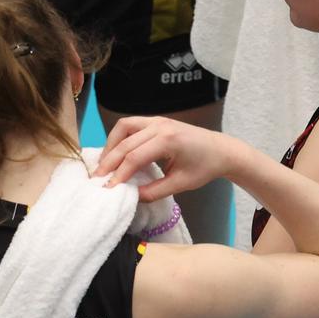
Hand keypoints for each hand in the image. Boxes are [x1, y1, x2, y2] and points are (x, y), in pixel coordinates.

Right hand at [94, 116, 241, 199]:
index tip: (108, 188)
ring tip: (104, 163)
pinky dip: (119, 137)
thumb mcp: (181, 184)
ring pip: (123, 127)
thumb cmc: (204, 167)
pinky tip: (115, 151)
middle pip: (125, 142)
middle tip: (97, 178)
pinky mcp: (156, 120)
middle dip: (109, 161)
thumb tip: (132, 197)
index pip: (134, 157)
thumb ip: (155, 191)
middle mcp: (159, 125)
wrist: (221, 150)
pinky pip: (131, 124)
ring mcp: (157, 120)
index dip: (118, 174)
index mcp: (168, 140)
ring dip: (111, 144)